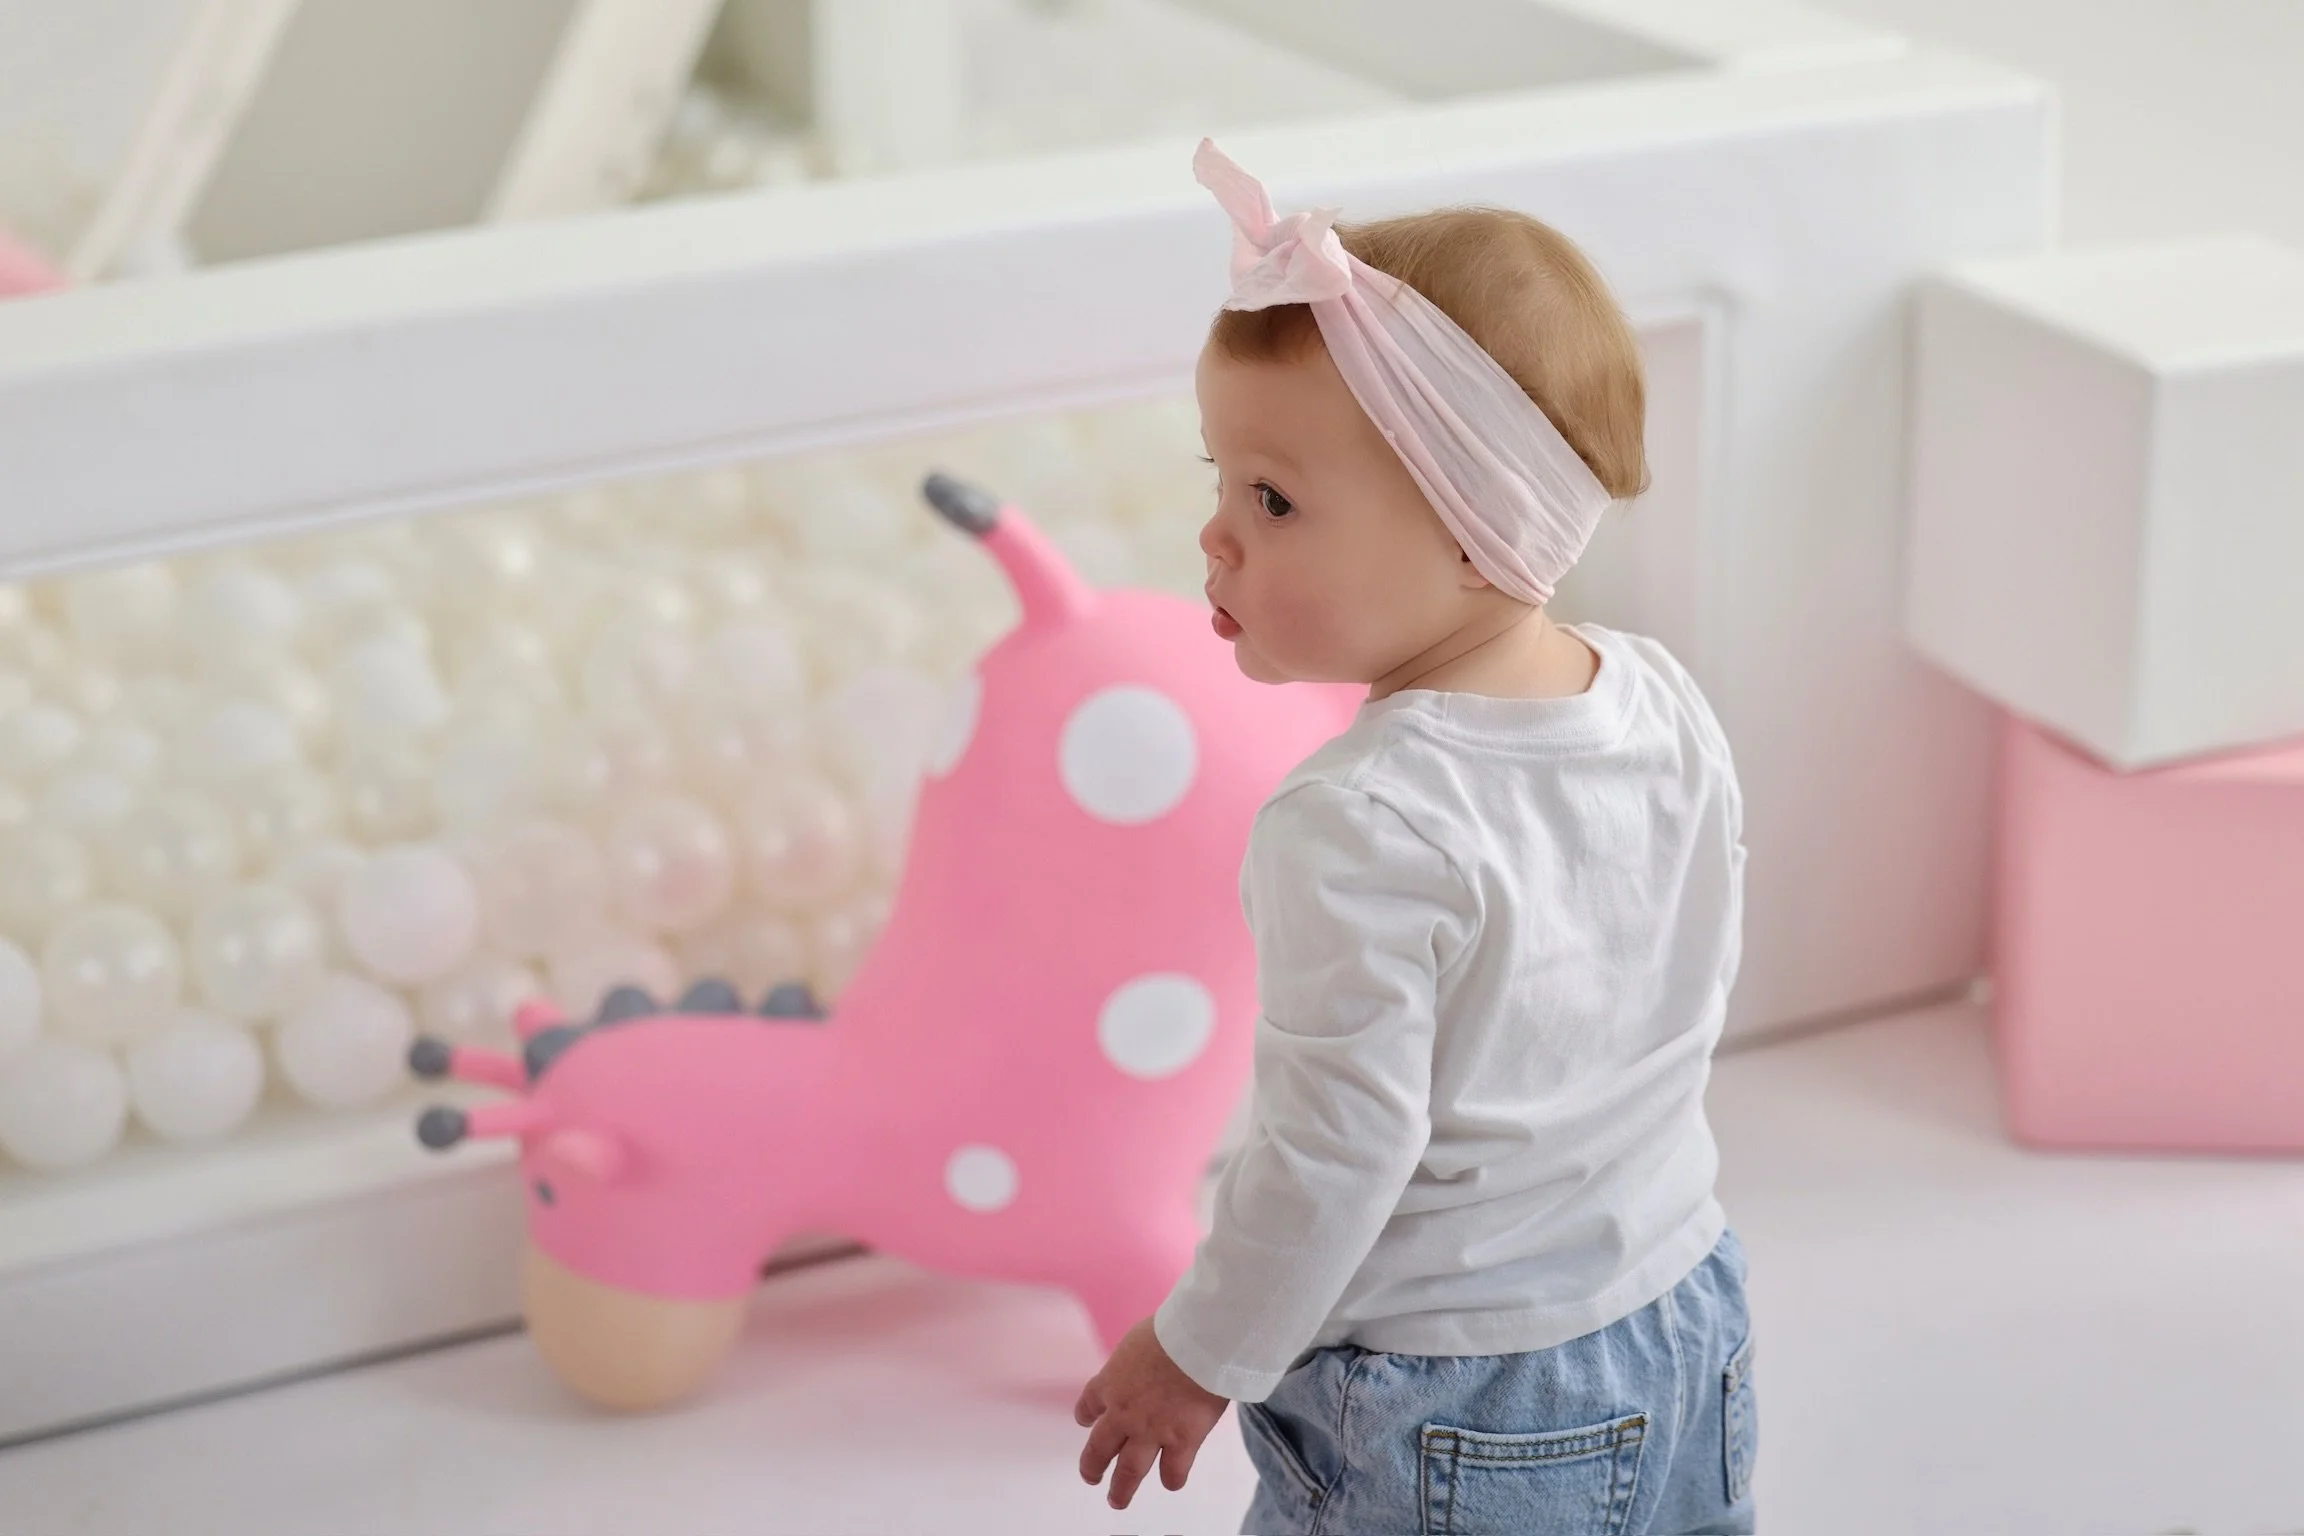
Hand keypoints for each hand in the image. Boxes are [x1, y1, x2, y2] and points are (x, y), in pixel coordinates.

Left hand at [1074, 1317, 1230, 1510]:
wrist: (1200, 1341)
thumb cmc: (1173, 1327)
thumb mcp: (1139, 1338)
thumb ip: (1135, 1359)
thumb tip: (1145, 1360)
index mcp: (1110, 1382)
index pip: (1088, 1405)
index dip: (1086, 1415)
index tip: (1086, 1421)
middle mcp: (1123, 1413)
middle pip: (1099, 1449)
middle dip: (1092, 1466)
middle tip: (1091, 1478)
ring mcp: (1151, 1431)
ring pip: (1129, 1472)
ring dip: (1121, 1489)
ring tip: (1117, 1500)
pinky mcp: (1181, 1441)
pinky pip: (1172, 1472)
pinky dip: (1171, 1479)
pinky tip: (1171, 1480)